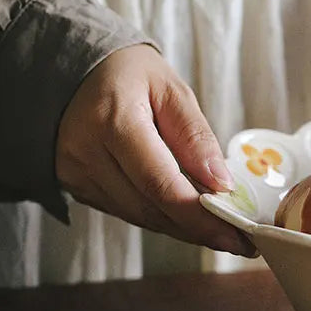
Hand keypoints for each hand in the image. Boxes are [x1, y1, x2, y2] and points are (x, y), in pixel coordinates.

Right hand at [55, 45, 255, 255]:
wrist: (76, 71)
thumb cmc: (129, 74)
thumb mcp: (172, 90)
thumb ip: (196, 137)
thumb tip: (222, 185)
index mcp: (113, 121)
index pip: (160, 183)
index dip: (199, 216)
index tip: (234, 233)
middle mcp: (86, 152)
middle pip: (148, 207)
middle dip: (196, 228)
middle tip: (236, 239)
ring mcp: (75, 172)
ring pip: (137, 216)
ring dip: (179, 227)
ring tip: (217, 230)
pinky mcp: (74, 185)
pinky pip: (123, 211)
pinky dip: (157, 216)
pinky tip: (182, 216)